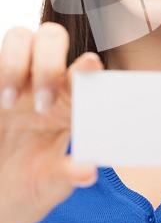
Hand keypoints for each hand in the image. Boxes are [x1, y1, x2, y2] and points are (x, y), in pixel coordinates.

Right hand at [0, 23, 103, 222]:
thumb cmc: (28, 184)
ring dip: (15, 63)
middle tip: (43, 105)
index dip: (86, 64)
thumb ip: (65, 176)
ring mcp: (14, 79)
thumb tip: (88, 171)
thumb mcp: (46, 186)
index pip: (82, 72)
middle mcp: (43, 82)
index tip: (90, 63)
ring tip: (9, 103)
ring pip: (20, 37)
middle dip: (49, 63)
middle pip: (52, 39)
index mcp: (68, 102)